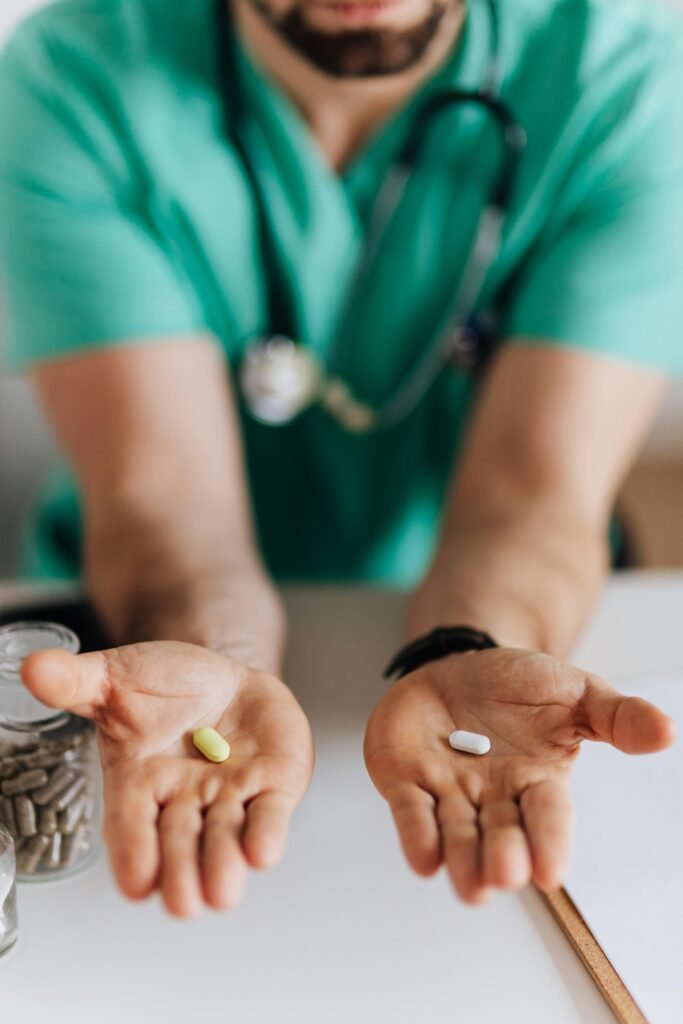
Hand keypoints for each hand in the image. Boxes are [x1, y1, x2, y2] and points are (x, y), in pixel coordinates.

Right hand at [22, 641, 313, 916]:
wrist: (223, 679)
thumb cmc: (165, 688)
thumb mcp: (116, 677)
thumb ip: (77, 681)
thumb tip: (33, 667)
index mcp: (139, 782)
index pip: (131, 824)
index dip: (133, 853)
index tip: (136, 884)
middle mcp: (184, 800)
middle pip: (180, 843)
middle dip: (182, 872)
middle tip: (183, 902)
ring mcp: (231, 797)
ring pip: (226, 837)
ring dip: (225, 864)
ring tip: (222, 892)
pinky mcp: (273, 786)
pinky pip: (270, 813)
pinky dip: (267, 834)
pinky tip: (264, 853)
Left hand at [364, 649, 675, 903]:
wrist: (460, 664)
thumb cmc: (519, 686)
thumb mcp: (574, 691)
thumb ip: (616, 716)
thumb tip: (666, 731)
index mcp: (538, 781)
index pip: (547, 817)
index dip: (549, 842)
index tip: (551, 871)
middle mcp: (494, 797)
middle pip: (500, 834)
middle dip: (502, 856)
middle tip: (505, 876)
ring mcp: (448, 791)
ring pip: (455, 833)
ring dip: (461, 858)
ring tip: (470, 885)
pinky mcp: (407, 781)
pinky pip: (411, 811)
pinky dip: (416, 834)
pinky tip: (423, 858)